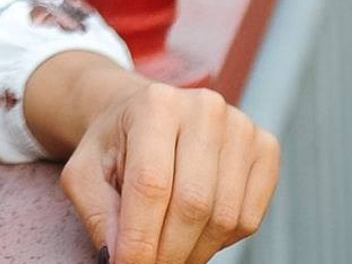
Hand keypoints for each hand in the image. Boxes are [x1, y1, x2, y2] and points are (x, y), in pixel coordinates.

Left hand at [59, 75, 278, 263]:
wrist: (144, 113)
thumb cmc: (115, 145)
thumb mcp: (86, 172)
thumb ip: (99, 215)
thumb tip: (120, 258)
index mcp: (155, 103)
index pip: (152, 183)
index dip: (141, 237)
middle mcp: (204, 108)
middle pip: (193, 204)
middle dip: (168, 251)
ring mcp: (240, 126)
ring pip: (225, 217)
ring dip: (194, 251)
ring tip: (168, 251)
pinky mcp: (265, 148)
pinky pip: (249, 218)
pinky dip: (221, 240)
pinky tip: (195, 232)